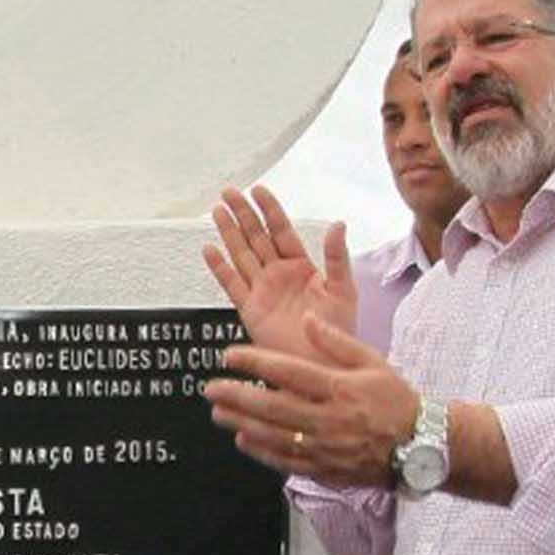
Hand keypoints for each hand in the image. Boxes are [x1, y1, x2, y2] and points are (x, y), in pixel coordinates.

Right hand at [202, 185, 357, 360]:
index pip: (281, 230)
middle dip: (243, 214)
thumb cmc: (337, 331)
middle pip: (256, 237)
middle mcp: (279, 275)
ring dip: (229, 233)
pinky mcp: (250, 309)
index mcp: (302, 267)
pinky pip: (231, 284)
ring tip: (218, 211)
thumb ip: (338, 256)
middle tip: (230, 192)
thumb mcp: (343, 289)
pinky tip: (210, 250)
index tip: (258, 190)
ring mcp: (262, 291)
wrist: (322, 364)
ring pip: (241, 254)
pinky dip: (219, 268)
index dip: (270, 209)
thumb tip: (338, 224)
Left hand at [203, 315, 419, 485]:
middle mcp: (329, 419)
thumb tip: (306, 319)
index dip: (255, 362)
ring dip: (241, 424)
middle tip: (211, 389)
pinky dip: (262, 452)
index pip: (288, 372)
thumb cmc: (396, 401)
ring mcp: (325, 448)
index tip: (229, 355)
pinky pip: (287, 461)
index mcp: (339, 388)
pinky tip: (243, 440)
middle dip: (236, 396)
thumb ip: (335, 341)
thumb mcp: (372, 361)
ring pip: (274, 435)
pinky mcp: (325, 469)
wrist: (420, 445)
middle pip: (272, 406)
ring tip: (218, 413)